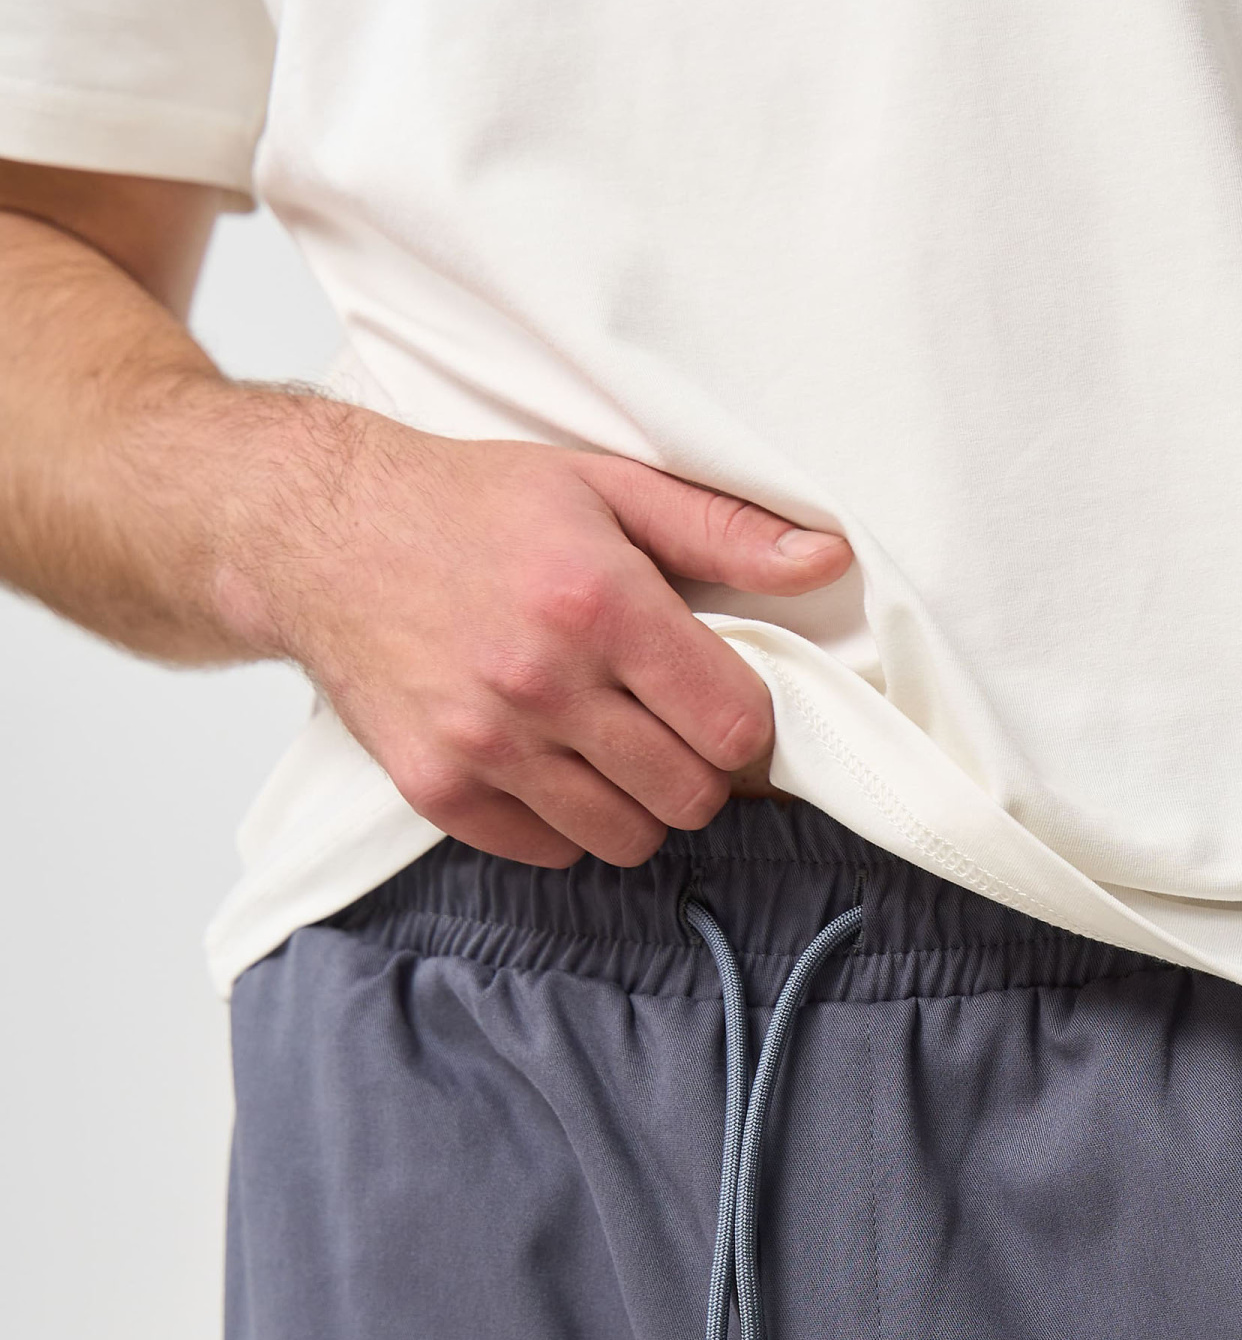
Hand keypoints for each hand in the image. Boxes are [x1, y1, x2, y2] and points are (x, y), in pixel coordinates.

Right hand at [226, 411, 852, 865]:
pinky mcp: (438, 789)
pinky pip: (550, 852)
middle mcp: (542, 683)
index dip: (744, 724)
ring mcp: (485, 745)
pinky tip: (550, 763)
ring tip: (612, 747)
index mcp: (599, 603)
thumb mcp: (604, 487)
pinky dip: (565, 822)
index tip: (717, 699)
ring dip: (637, 804)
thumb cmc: (468, 506)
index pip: (735, 728)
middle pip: (690, 797)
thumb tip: (826, 562)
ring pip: (628, 839)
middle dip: (697, 769)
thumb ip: (723, 532)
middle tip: (667, 726)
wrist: (317, 535)